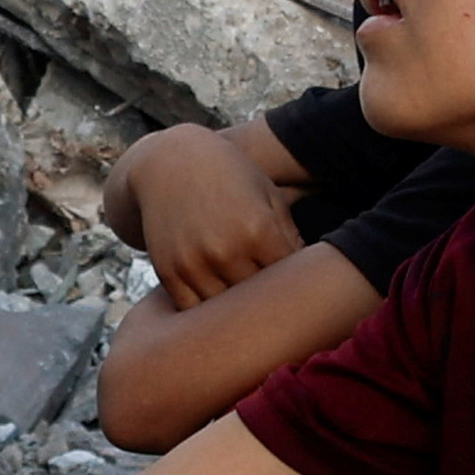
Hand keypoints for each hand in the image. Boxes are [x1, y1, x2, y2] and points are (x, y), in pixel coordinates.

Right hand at [126, 122, 305, 303]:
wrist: (168, 162)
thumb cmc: (229, 174)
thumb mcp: (268, 195)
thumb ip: (290, 237)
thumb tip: (306, 278)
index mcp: (258, 229)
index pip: (288, 281)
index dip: (295, 287)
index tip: (295, 287)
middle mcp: (225, 249)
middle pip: (259, 301)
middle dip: (268, 300)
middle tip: (272, 300)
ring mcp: (194, 263)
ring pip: (226, 312)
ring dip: (236, 310)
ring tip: (245, 304)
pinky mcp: (168, 271)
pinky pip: (192, 309)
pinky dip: (205, 311)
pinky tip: (215, 302)